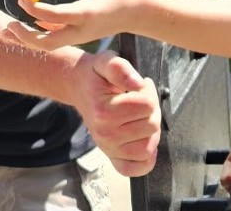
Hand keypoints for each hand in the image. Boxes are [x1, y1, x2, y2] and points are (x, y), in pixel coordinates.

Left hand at [6, 0, 136, 49]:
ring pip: (48, 46)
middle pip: (47, 43)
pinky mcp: (77, 38)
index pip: (55, 16)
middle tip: (9, 23)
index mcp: (86, 13)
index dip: (35, 9)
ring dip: (27, 39)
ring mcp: (79, 38)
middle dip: (24, 36)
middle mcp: (81, 30)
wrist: (133, 13)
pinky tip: (27, 25)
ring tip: (10, 27)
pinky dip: (37, 35)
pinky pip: (54, 41)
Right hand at [70, 50, 160, 176]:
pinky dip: (145, 158)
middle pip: (151, 126)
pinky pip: (136, 168)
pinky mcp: (112, 157)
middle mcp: (105, 134)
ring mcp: (108, 148)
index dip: (148, 91)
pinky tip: (143, 140)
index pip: (147, 105)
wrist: (79, 87)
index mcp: (104, 111)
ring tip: (141, 116)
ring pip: (148, 147)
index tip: (140, 84)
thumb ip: (120, 68)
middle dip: (151, 109)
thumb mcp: (106, 61)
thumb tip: (137, 83)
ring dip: (150, 130)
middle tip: (139, 99)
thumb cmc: (96, 75)